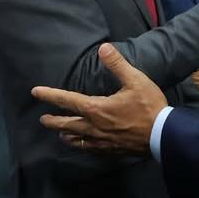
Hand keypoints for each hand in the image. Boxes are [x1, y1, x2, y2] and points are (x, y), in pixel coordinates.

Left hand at [32, 43, 166, 154]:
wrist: (162, 135)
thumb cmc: (149, 106)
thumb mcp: (135, 80)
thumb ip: (117, 64)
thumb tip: (103, 48)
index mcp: (96, 108)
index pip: (67, 100)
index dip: (50, 95)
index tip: (35, 92)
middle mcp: (94, 126)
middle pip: (66, 124)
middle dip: (53, 121)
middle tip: (43, 119)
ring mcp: (101, 140)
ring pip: (76, 139)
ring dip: (65, 134)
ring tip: (61, 133)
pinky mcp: (110, 150)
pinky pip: (89, 148)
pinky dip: (81, 145)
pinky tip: (83, 145)